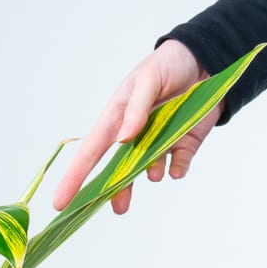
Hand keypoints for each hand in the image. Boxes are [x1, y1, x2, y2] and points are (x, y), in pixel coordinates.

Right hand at [52, 40, 213, 215]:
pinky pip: (178, 166)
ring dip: (150, 174)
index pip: (90, 153)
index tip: (59, 203)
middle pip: (118, 171)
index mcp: (116, 120)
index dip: (74, 179)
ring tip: (155, 172)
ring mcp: (159, 142)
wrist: (207, 58)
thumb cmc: (168, 64)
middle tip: (118, 209)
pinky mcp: (183, 144)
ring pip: (148, 171)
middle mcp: (134, 136)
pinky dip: (177, 170)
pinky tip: (177, 168)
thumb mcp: (148, 79)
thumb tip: (122, 139)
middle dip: (116, 192)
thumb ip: (137, 108)